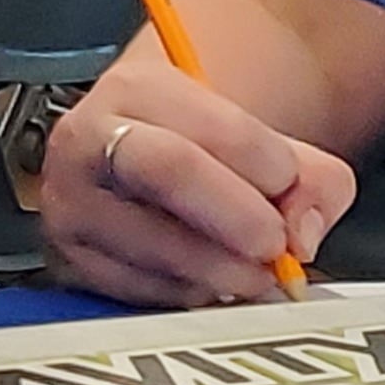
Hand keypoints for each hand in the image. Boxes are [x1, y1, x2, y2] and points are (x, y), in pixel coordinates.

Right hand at [43, 51, 355, 307]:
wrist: (160, 160)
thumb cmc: (213, 153)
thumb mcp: (270, 142)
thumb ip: (312, 178)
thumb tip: (303, 233)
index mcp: (136, 89)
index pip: (199, 125)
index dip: (255, 160)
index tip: (291, 181)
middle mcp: (88, 142)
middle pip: (163, 170)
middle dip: (231, 213)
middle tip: (276, 244)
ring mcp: (71, 207)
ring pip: (146, 243)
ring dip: (216, 267)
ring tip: (259, 273)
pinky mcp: (72, 264)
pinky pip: (134, 289)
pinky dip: (187, 294)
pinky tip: (219, 286)